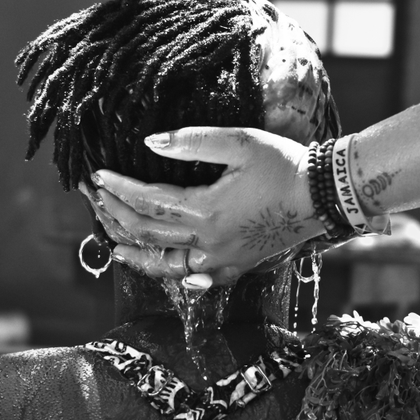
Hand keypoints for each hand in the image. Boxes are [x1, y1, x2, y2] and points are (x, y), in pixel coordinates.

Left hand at [90, 127, 325, 284]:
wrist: (324, 196)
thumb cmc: (284, 165)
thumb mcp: (239, 142)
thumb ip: (191, 142)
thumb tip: (149, 143)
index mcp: (205, 211)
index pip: (146, 201)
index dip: (118, 187)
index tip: (98, 175)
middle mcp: (208, 244)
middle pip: (146, 233)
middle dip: (114, 214)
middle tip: (95, 198)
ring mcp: (221, 261)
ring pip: (164, 265)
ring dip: (134, 253)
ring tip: (111, 243)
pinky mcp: (235, 268)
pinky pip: (193, 278)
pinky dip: (170, 273)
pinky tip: (162, 269)